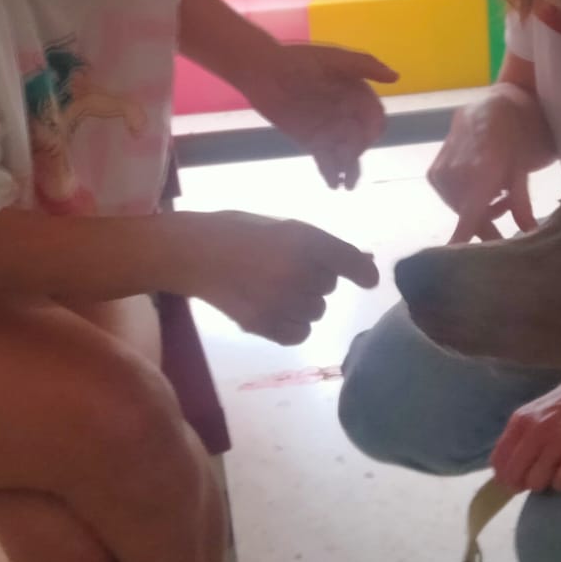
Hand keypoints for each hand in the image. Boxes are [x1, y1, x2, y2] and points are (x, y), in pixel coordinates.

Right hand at [181, 211, 379, 344]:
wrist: (191, 252)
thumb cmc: (237, 230)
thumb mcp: (283, 227)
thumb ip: (322, 247)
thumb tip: (365, 262)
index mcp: (304, 240)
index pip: (349, 260)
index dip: (361, 271)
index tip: (368, 280)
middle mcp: (298, 272)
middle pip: (329, 288)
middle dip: (314, 280)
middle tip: (282, 267)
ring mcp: (280, 301)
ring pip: (315, 312)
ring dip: (302, 303)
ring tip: (272, 288)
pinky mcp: (263, 325)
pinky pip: (298, 334)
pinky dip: (291, 325)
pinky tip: (272, 310)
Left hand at [239, 43, 398, 189]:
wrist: (263, 71)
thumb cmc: (298, 60)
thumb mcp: (335, 58)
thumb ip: (364, 65)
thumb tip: (395, 77)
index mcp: (358, 96)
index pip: (373, 117)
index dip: (373, 126)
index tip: (368, 134)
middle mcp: (348, 115)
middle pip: (361, 139)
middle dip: (358, 149)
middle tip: (349, 156)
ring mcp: (330, 130)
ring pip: (345, 154)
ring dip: (349, 169)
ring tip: (348, 184)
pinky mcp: (311, 141)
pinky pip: (325, 160)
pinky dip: (330, 172)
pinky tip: (333, 184)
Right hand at [429, 91, 541, 242]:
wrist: (493, 104)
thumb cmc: (518, 132)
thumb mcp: (524, 167)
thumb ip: (521, 202)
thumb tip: (530, 234)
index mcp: (482, 169)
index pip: (468, 215)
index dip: (462, 242)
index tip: (456, 266)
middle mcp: (455, 171)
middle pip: (467, 217)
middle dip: (488, 224)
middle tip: (510, 215)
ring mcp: (441, 172)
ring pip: (459, 209)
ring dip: (478, 211)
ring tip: (500, 194)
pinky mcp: (434, 172)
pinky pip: (450, 199)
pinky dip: (466, 199)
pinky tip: (482, 186)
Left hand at [491, 374, 560, 492]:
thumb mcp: (535, 412)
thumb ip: (520, 435)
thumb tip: (506, 466)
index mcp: (521, 420)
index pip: (499, 460)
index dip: (503, 476)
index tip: (511, 481)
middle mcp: (537, 432)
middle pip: (515, 475)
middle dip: (521, 484)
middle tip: (533, 482)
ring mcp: (559, 443)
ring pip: (537, 482)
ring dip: (544, 484)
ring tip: (553, 474)